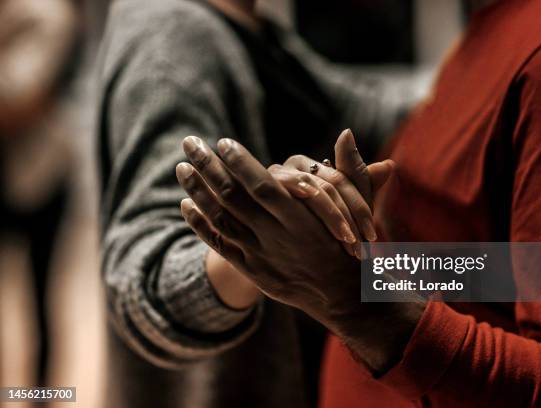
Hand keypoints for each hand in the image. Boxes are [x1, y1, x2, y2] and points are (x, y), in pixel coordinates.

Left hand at [176, 135, 424, 372]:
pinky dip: (200, 225)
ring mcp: (262, 255)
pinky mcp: (253, 270)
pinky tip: (185, 204)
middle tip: (190, 143)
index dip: (240, 164)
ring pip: (221, 220)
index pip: (262, 186)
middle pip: (233, 198)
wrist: (344, 296)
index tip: (222, 141)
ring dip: (197, 192)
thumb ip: (352, 170)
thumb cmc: (352, 245)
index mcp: (302, 219)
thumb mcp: (359, 207)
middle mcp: (277, 237)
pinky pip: (220, 245)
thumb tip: (345, 132)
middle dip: (207, 168)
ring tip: (181, 169)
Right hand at [271, 129, 394, 256]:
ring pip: (313, 189)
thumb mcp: (343, 213)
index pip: (343, 180)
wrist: (279, 257)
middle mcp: (293, 166)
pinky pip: (288, 194)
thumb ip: (363, 187)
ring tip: (347, 243)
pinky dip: (306, 207)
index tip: (372, 238)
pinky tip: (315, 226)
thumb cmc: (316, 232)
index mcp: (314, 166)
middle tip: (360, 248)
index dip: (361, 209)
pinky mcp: (262, 189)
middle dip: (349, 217)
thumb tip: (389, 165)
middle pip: (330, 185)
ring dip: (333, 218)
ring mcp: (275, 176)